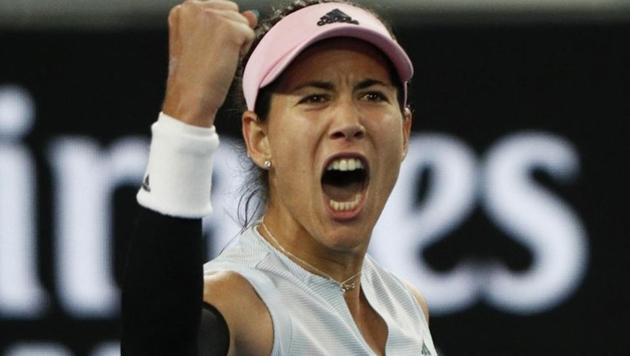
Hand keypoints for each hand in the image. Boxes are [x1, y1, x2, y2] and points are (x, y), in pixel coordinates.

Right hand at [162, 0, 256, 126]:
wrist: (190, 97)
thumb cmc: (194, 76)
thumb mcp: (205, 42)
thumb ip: (226, 22)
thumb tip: (252, 14)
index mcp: (183, 9)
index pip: (218, 8)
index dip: (220, 31)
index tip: (206, 48)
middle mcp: (194, 6)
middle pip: (232, 11)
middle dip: (230, 33)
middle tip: (212, 55)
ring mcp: (211, 16)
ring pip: (242, 22)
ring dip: (237, 42)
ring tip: (217, 58)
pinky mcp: (228, 28)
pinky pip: (250, 34)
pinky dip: (243, 51)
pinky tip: (225, 61)